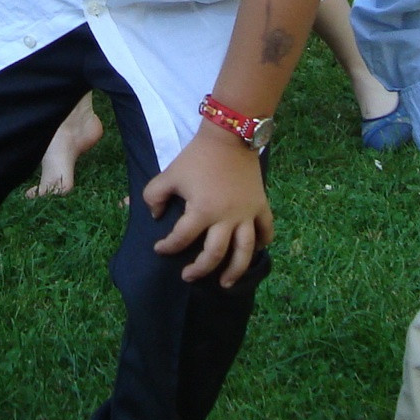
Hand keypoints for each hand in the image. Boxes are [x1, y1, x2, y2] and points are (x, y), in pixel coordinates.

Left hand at [145, 121, 272, 285]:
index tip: (159, 248)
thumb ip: (154, 196)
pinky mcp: (261, 205)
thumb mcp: (169, 174)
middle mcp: (226, 218)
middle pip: (215, 255)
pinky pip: (266, 230)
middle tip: (188, 276)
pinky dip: (262, 243)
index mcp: (202, 211)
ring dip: (235, 270)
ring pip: (244, 251)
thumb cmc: (197, 156)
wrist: (229, 136)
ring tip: (225, 283)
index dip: (167, 247)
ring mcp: (246, 214)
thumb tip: (157, 216)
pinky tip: (255, 250)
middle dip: (200, 269)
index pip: (181, 238)